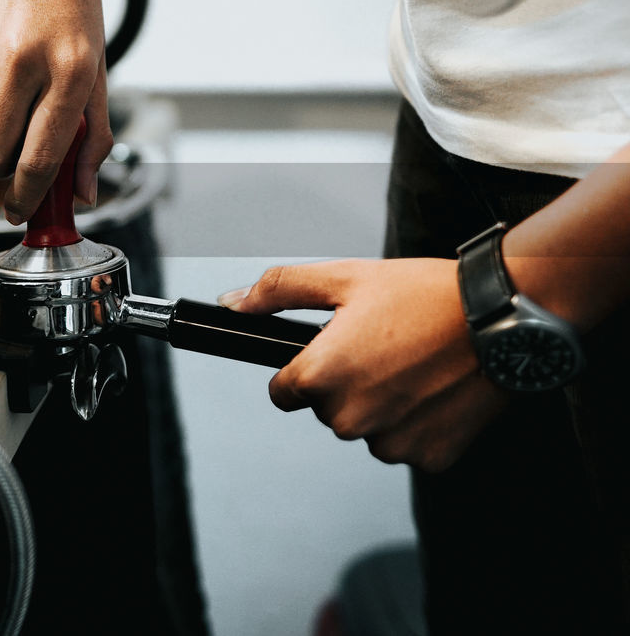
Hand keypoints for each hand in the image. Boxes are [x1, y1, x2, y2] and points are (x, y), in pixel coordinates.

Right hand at [0, 0, 112, 222]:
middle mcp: (21, 61)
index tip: (18, 211)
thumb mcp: (96, 66)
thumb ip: (92, 134)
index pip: (39, 159)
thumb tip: (80, 194)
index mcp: (70, 72)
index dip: (26, 197)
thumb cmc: (69, 5)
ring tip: (1, 94)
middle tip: (9, 153)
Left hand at [221, 258, 508, 471]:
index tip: (333, 353)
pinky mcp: (429, 457)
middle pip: (327, 411)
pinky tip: (437, 389)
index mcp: (319, 378)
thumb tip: (232, 301)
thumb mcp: (344, 277)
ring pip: (368, 430)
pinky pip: (408, 443)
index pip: (283, 392)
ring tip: (415, 365)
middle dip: (346, 384)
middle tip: (385, 348)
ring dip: (382, 405)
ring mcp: (391, 443)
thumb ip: (279, 290)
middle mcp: (348, 420)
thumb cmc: (423, 293)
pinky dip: (418, 422)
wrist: (502, 315)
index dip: (304, 369)